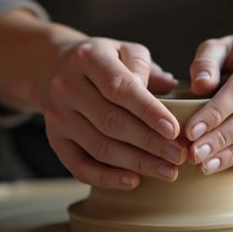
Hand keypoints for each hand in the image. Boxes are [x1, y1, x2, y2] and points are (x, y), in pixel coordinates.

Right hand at [42, 38, 187, 189]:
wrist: (55, 67)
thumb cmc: (103, 61)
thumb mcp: (124, 50)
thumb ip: (143, 66)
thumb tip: (170, 86)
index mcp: (88, 58)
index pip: (120, 87)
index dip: (148, 111)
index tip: (173, 129)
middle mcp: (66, 86)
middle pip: (110, 121)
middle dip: (149, 142)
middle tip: (178, 155)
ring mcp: (57, 115)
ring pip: (98, 146)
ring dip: (136, 163)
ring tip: (167, 171)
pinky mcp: (54, 139)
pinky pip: (79, 166)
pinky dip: (107, 178)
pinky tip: (133, 181)